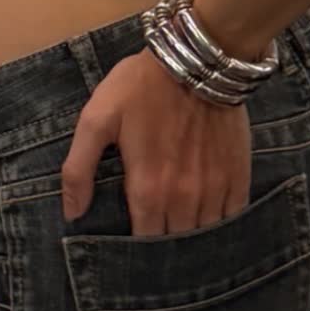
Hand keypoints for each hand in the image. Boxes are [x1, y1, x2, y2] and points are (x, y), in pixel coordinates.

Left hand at [61, 49, 251, 236]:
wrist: (197, 60)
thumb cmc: (141, 87)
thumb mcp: (97, 119)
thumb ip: (79, 169)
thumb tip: (71, 213)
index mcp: (148, 189)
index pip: (142, 243)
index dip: (135, 250)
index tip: (130, 247)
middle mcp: (184, 200)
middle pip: (174, 243)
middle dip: (163, 247)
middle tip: (155, 238)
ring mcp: (215, 190)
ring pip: (204, 235)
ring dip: (192, 238)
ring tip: (181, 233)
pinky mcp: (238, 175)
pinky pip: (232, 217)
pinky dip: (220, 223)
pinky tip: (209, 217)